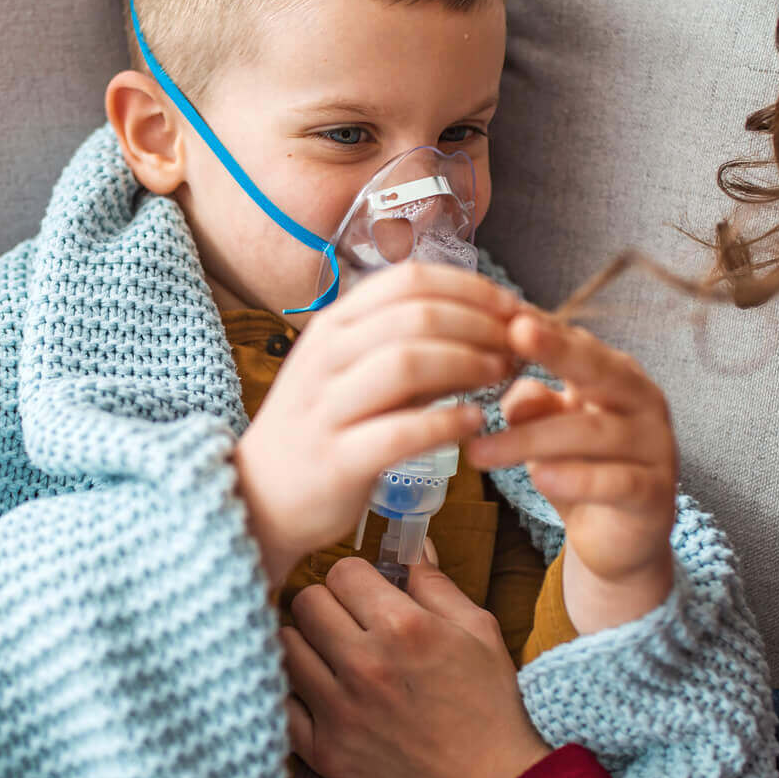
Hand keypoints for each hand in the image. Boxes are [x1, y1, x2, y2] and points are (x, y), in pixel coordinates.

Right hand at [235, 263, 518, 587]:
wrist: (261, 496)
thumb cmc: (323, 428)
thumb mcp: (353, 372)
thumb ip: (408, 347)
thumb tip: (485, 325)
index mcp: (333, 326)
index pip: (408, 281)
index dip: (470, 288)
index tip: (512, 307)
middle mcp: (325, 357)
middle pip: (415, 316)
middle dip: (480, 325)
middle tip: (518, 345)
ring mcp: (326, 407)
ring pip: (405, 364)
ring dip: (467, 364)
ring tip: (502, 376)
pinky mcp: (335, 459)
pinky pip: (399, 432)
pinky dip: (445, 423)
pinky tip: (475, 423)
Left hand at [282, 557, 550, 777]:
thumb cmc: (490, 708)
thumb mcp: (479, 632)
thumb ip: (436, 584)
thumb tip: (409, 546)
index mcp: (404, 628)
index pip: (341, 572)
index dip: (356, 578)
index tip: (366, 594)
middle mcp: (365, 665)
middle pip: (306, 602)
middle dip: (327, 604)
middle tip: (347, 622)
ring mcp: (339, 711)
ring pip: (285, 646)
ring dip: (306, 644)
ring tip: (330, 655)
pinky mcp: (324, 752)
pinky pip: (280, 702)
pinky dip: (294, 692)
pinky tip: (318, 692)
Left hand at [467, 310, 680, 633]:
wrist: (621, 539)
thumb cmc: (581, 469)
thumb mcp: (550, 430)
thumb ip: (534, 404)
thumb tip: (510, 388)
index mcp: (616, 376)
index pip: (576, 342)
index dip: (540, 326)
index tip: (497, 308)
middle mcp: (642, 402)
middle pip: (598, 369)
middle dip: (555, 349)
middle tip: (512, 333)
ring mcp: (654, 447)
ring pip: (592, 432)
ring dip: (530, 439)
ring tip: (478, 451)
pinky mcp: (654, 494)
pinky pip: (615, 482)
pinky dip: (576, 480)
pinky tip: (540, 479)